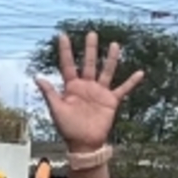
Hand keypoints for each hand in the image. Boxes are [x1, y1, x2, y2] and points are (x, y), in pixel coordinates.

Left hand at [34, 32, 143, 153]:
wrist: (84, 144)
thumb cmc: (68, 128)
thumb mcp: (56, 109)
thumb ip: (49, 93)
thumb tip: (37, 77)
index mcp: (71, 87)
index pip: (68, 65)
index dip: (65, 51)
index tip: (63, 35)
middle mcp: (86, 86)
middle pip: (89, 63)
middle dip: (90, 49)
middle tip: (91, 33)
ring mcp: (99, 92)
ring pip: (106, 71)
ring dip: (110, 59)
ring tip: (114, 44)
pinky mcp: (111, 101)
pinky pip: (123, 89)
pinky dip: (131, 82)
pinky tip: (140, 73)